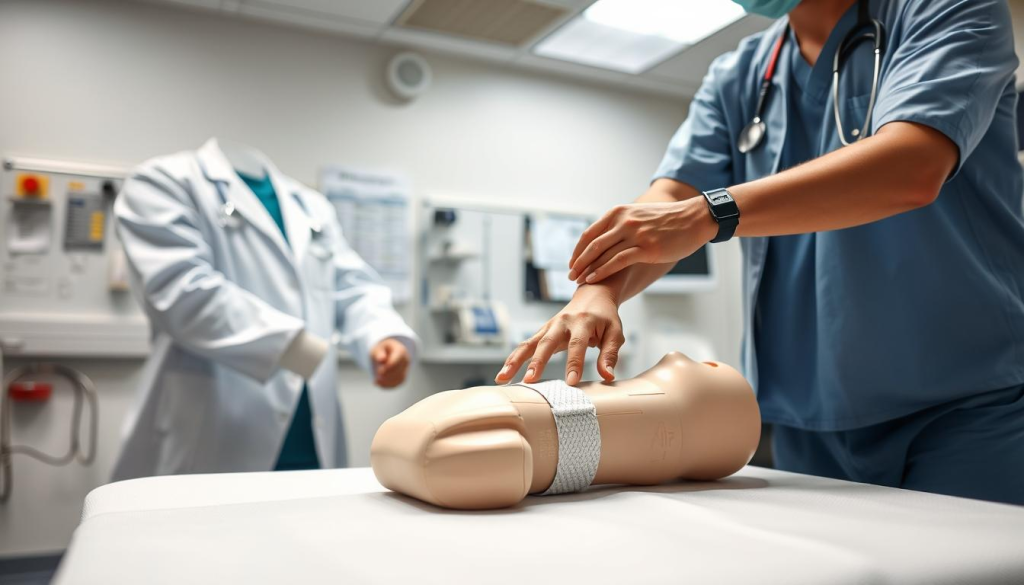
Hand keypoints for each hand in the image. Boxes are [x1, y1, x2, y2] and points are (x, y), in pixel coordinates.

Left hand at [371, 338, 409, 388]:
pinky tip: (378, 384)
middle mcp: (405, 360)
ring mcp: (405, 369)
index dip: (389, 367)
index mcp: (400, 351)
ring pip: (399, 378)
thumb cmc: (381, 350)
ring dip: (387, 381)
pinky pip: (397, 383)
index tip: (379, 372)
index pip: (397, 360)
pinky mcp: (402, 377)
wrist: (387, 352)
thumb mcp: (378, 349)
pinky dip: (388, 385)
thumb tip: (382, 359)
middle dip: (387, 375)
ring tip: (376, 382)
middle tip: (377, 377)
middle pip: (398, 370)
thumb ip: (379, 353)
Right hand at [495, 285, 624, 385]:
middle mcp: (562, 322)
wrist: (592, 295)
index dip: (574, 363)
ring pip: (530, 343)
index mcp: (583, 321)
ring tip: (503, 378)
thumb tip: (608, 376)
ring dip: (515, 361)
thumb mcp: (615, 332)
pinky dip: (514, 359)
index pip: (577, 345)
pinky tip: (504, 373)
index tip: (571, 382)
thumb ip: (610, 354)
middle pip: (547, 343)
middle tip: (530, 380)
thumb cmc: (605, 317)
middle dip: (537, 362)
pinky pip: (526, 345)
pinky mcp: (542, 331)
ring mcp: (549, 326)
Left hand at [567, 198, 716, 284]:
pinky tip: (593, 279)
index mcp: (618, 212)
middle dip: (578, 262)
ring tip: (578, 281)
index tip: (572, 263)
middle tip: (570, 275)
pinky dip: (601, 271)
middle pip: (592, 244)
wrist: (694, 218)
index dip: (578, 250)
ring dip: (587, 269)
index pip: (590, 233)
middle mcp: (623, 221)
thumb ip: (622, 224)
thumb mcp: (639, 215)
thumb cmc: (668, 220)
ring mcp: (634, 234)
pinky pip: (617, 261)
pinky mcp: (645, 248)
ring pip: (601, 253)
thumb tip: (609, 240)